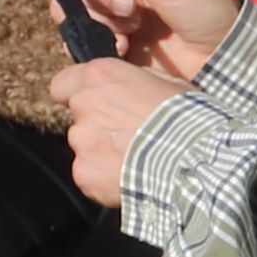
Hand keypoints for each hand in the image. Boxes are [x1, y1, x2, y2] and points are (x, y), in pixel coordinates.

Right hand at [47, 0, 235, 83]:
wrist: (219, 57)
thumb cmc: (201, 7)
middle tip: (130, 8)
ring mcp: (108, 11)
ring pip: (70, 8)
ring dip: (97, 18)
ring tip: (131, 29)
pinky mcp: (107, 42)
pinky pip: (77, 39)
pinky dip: (95, 43)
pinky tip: (122, 49)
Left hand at [59, 53, 183, 207]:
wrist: (193, 159)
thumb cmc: (188, 117)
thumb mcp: (167, 82)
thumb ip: (135, 82)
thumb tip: (128, 87)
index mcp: (100, 76)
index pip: (63, 84)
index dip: (75, 95)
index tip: (94, 104)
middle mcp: (84, 104)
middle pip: (78, 118)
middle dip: (97, 127)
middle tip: (128, 138)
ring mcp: (82, 140)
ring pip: (84, 147)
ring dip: (101, 154)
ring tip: (135, 161)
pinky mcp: (84, 172)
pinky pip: (89, 176)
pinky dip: (104, 181)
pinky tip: (130, 179)